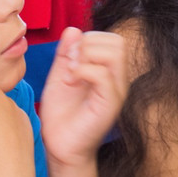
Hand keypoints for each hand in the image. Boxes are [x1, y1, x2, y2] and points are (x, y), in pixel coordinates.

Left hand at [38, 28, 130, 167]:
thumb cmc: (61, 115)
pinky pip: (104, 75)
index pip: (111, 39)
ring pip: (115, 54)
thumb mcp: (59, 76)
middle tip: (69, 63)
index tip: (68, 56)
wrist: (60, 147)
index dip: (88, 38)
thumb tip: (74, 29)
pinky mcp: (110, 105)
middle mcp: (118, 79)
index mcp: (108, 71)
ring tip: (70, 73)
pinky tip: (71, 82)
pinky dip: (83, 71)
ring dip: (86, 57)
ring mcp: (117, 92)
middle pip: (117, 42)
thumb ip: (66, 53)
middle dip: (88, 44)